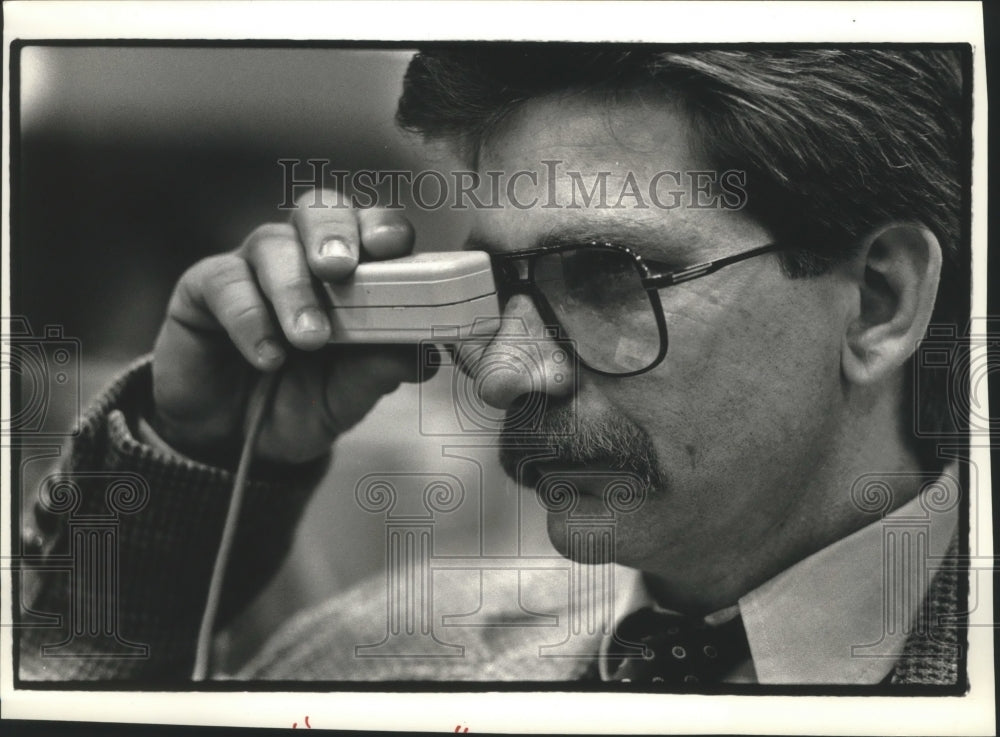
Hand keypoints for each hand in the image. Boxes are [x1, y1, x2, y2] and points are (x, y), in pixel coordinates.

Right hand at [150, 191, 426, 465]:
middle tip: (341, 269)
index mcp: (350, 274)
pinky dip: (250, 319)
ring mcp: (251, 268)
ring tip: (309, 338)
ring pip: (272, 244)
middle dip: (335, 232)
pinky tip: (267, 356)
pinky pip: (225, 283)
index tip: (393, 247)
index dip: (384, 228)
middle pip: (320, 210)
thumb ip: (379, 372)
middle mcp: (301, 257)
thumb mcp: (346, 397)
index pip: (373, 229)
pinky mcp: (203, 287)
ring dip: (295, 290)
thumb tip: (423, 355)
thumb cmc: (298, 402)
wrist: (229, 440)